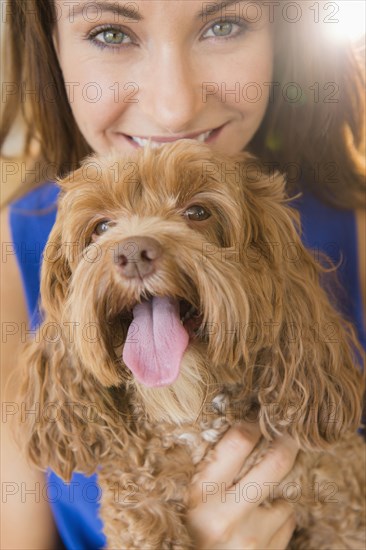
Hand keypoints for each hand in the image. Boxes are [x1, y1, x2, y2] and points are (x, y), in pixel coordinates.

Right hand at [186, 422, 298, 548]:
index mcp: (199, 494)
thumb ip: (205, 470)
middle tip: (289, 432)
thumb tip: (236, 431)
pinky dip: (277, 517)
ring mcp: (253, 539)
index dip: (253, 424)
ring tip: (256, 499)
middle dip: (286, 443)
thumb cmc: (181, 531)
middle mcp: (228, 515)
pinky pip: (286, 523)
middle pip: (276, 463)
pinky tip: (258, 523)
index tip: (258, 418)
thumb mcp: (183, 498)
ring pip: (284, 497)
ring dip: (276, 494)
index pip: (238, 441)